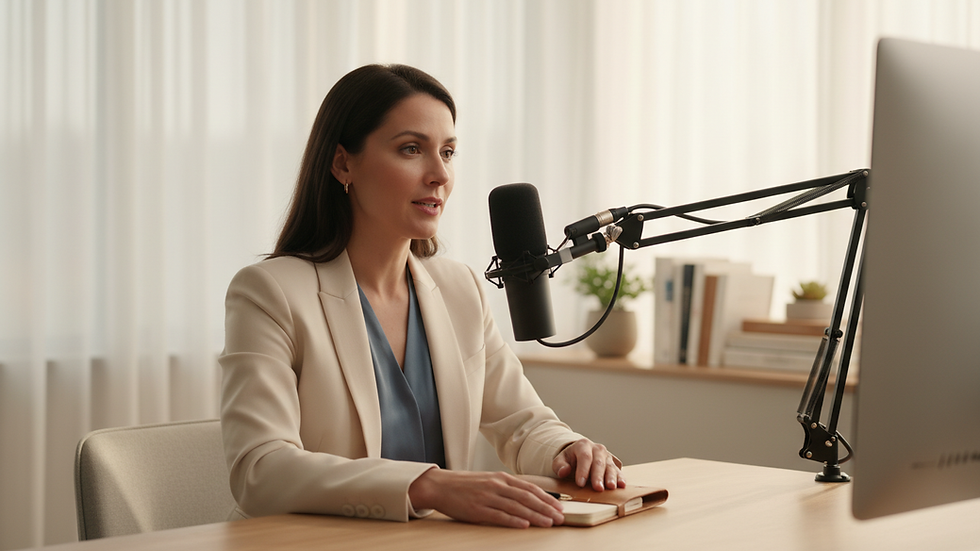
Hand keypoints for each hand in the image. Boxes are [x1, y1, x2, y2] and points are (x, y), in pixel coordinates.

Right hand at [408, 469, 564, 527]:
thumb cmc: (465, 485)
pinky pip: (499, 516)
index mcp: (501, 478)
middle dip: (546, 508)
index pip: (530, 488)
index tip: (560, 507)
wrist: (439, 485)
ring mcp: (487, 497)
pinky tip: (525, 525)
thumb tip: (527, 498)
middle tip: (560, 518)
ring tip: (549, 523)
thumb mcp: (488, 481)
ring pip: (517, 507)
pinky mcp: (477, 510)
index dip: (547, 498)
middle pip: (527, 498)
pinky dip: (513, 520)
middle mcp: (496, 486)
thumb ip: (506, 488)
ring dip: (535, 516)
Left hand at [552, 438, 624, 490]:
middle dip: (598, 476)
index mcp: (583, 445)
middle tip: (597, 488)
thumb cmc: (569, 460)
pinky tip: (621, 485)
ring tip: (611, 487)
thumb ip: (559, 465)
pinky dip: (620, 478)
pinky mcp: (613, 465)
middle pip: (598, 462)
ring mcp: (606, 457)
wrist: (579, 455)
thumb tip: (564, 471)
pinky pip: (618, 471)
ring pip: (610, 466)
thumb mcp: (560, 460)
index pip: (584, 457)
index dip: (583, 470)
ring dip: (611, 477)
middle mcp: (597, 449)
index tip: (580, 483)